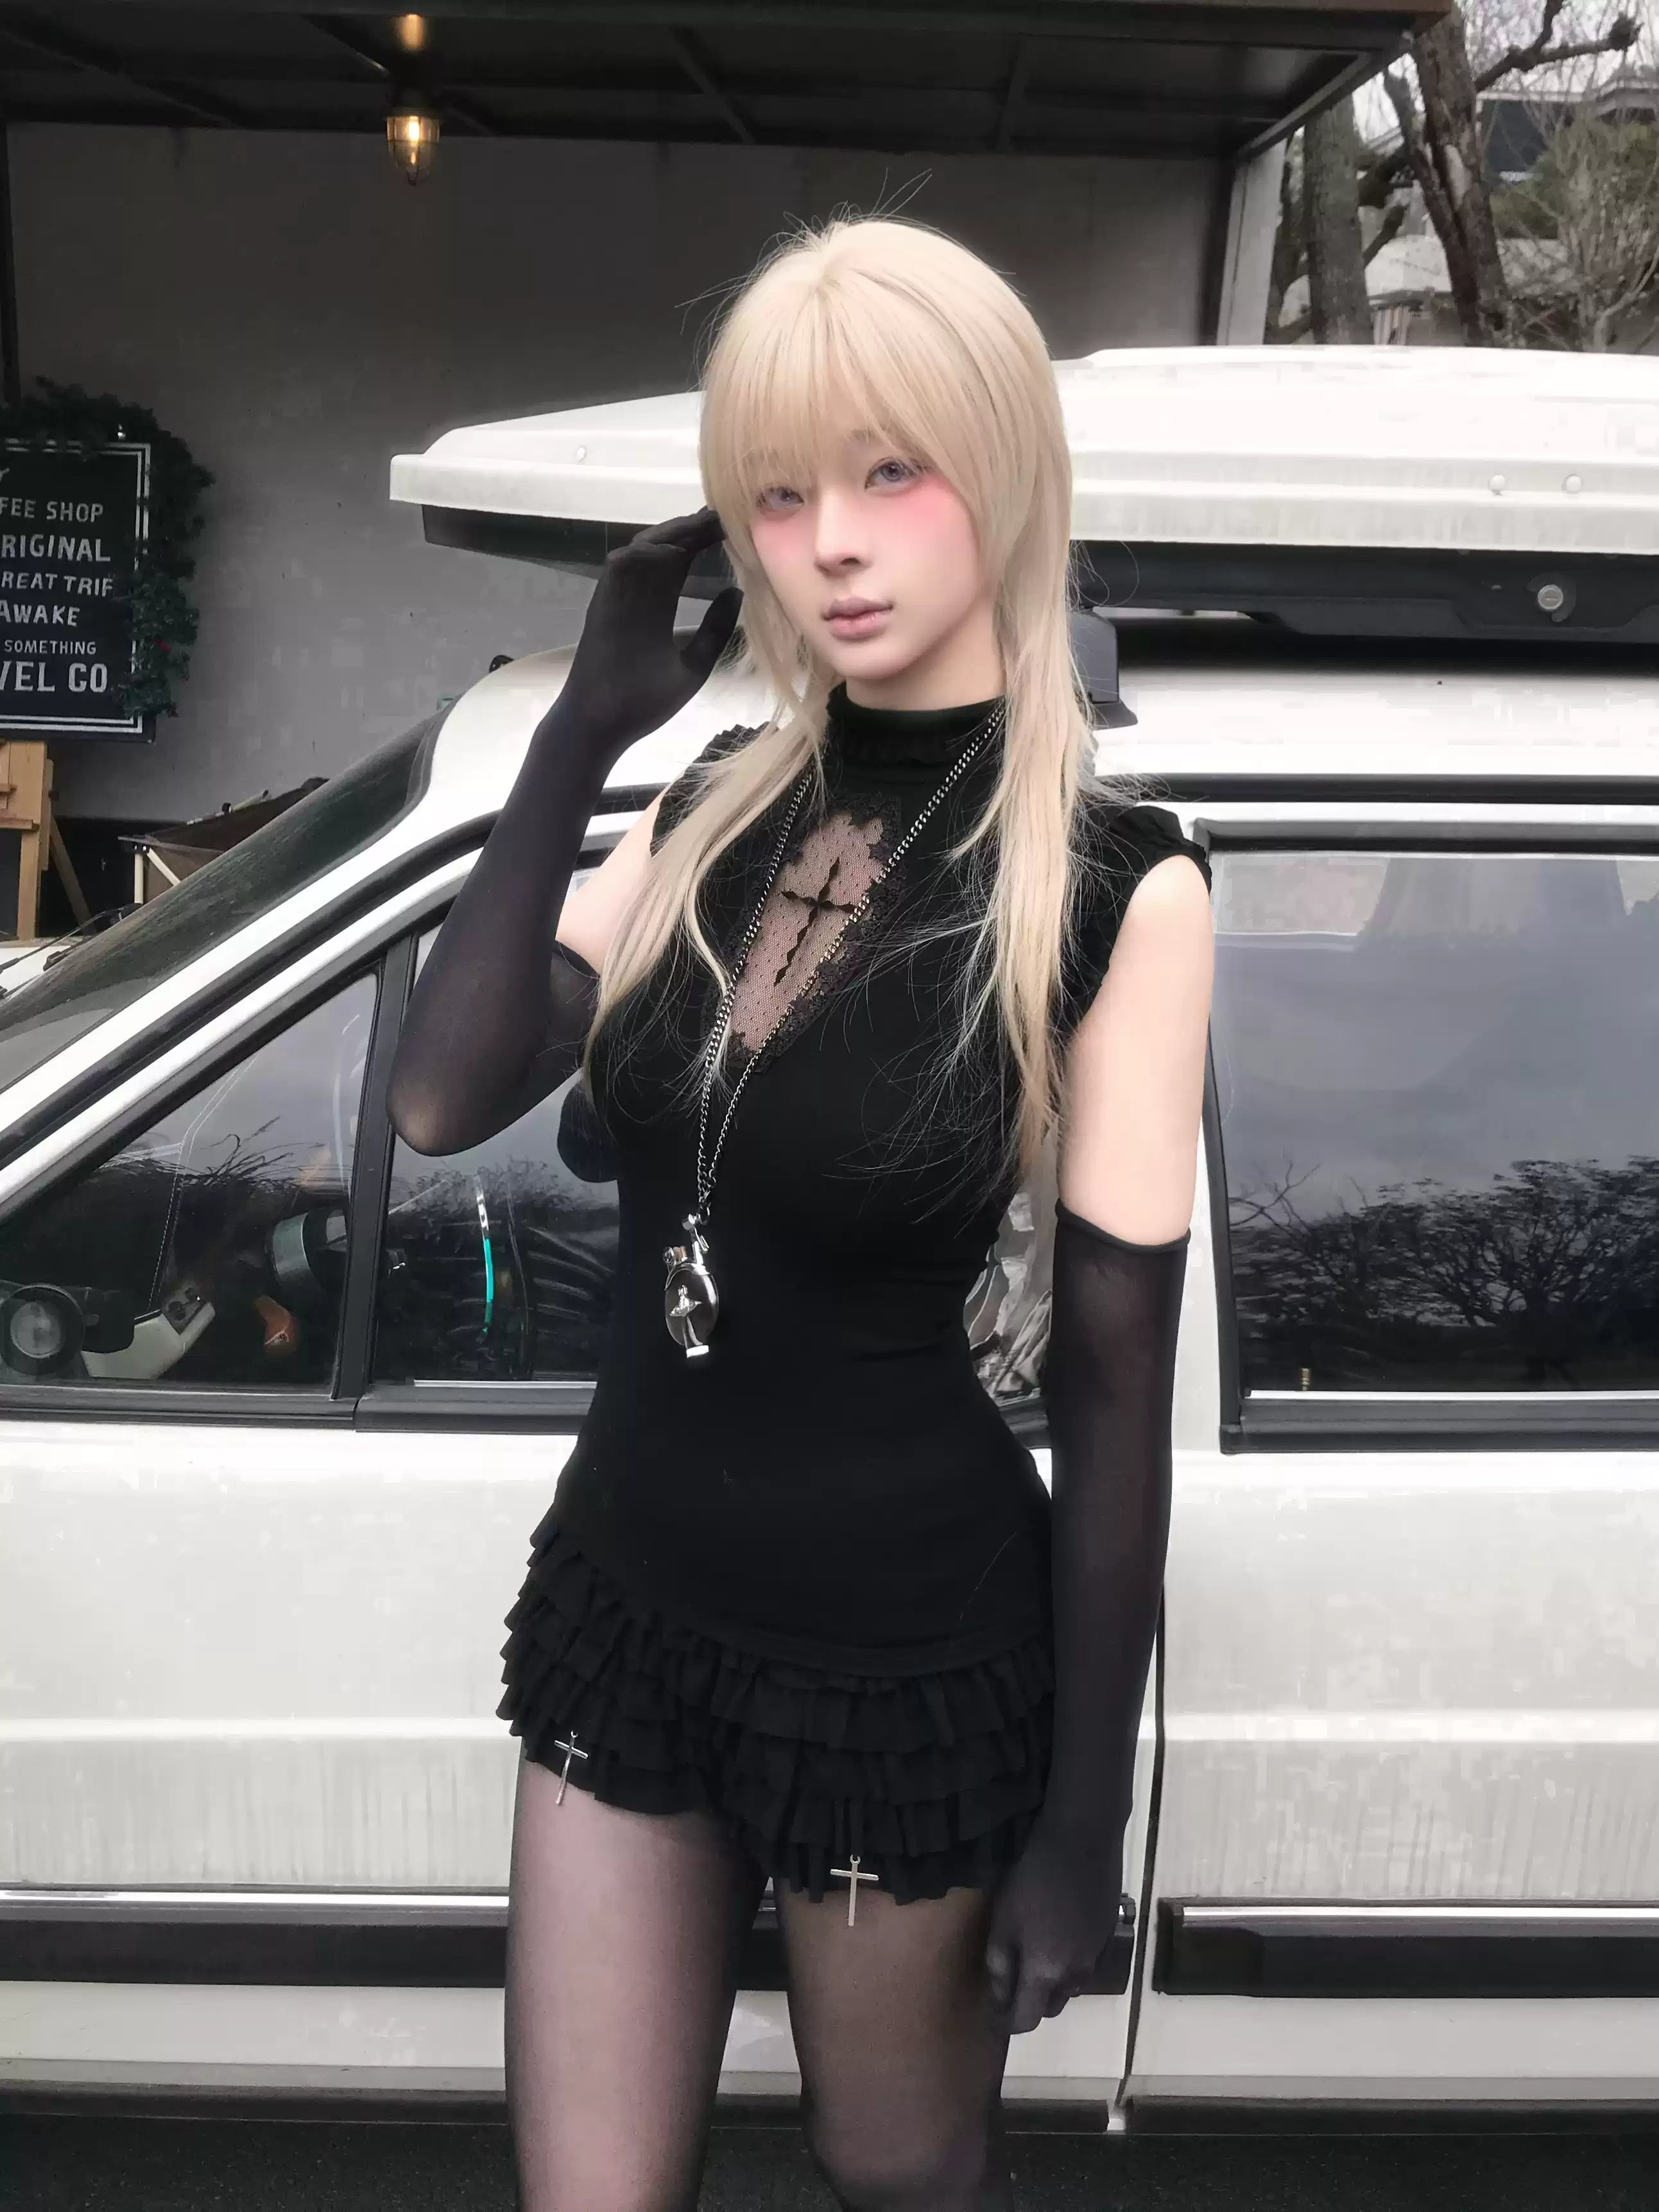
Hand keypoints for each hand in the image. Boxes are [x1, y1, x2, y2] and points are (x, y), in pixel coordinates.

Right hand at [560, 506, 742, 757]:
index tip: (731, 529)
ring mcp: (619, 597)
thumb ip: (714, 630)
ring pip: (644, 549)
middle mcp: (637, 597)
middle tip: (724, 512)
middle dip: (692, 530)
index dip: (702, 544)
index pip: (680, 565)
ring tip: (704, 521)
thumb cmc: (643, 704)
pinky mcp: (603, 602)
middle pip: (664, 549)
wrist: (605, 726)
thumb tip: (738, 592)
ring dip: (673, 533)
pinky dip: (645, 552)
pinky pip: (620, 565)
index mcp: (656, 610)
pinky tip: (675, 548)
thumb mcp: (694, 664)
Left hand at [983, 1817, 1126, 2035]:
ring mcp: (1096, 1957)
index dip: (1005, 2022)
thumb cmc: (1033, 1879)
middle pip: (1049, 2007)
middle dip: (1029, 2003)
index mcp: (1046, 1975)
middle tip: (1010, 1980)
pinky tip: (1058, 1931)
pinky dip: (1068, 1960)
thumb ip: (999, 1965)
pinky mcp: (1108, 1937)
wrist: (1083, 1842)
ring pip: (1069, 1986)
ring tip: (1034, 1953)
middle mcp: (1075, 1976)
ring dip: (1051, 1982)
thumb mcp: (1004, 1921)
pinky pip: (1084, 1963)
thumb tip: (997, 1998)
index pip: (1025, 2020)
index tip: (991, 2015)